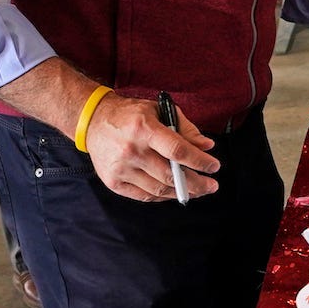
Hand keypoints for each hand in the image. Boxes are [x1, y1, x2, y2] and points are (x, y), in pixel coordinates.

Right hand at [86, 94, 220, 201]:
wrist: (93, 121)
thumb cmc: (132, 115)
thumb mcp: (160, 110)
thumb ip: (185, 128)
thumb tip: (207, 146)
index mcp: (145, 129)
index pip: (178, 150)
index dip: (199, 161)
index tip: (214, 166)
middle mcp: (131, 150)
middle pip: (170, 175)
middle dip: (197, 183)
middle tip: (212, 186)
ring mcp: (121, 169)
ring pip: (159, 189)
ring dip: (183, 192)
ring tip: (198, 190)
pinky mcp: (113, 182)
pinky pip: (144, 196)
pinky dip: (163, 197)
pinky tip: (176, 192)